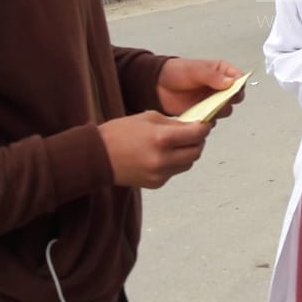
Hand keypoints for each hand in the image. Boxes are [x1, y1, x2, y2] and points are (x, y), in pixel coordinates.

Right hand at [98, 112, 213, 188]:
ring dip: (188, 152)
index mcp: (162, 138)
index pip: (197, 134)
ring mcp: (160, 174)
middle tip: (194, 132)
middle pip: (197, 151)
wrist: (97, 156)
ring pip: (188, 163)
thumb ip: (174, 123)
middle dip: (198, 141)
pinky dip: (175, 162)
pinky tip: (163, 154)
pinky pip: (175, 171)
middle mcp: (163, 159)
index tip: (205, 123)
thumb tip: (193, 126)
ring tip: (178, 143)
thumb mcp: (148, 117)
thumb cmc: (119, 133)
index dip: (204, 127)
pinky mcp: (156, 183)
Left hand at [156, 58, 245, 119]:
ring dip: (216, 111)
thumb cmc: (176, 72)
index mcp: (222, 72)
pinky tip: (196, 114)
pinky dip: (206, 120)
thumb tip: (230, 82)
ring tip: (203, 107)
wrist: (158, 86)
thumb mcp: (195, 70)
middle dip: (227, 101)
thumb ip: (212, 76)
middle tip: (216, 101)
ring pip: (225, 111)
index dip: (238, 86)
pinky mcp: (204, 113)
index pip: (239, 80)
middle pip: (235, 98)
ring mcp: (213, 101)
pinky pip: (212, 120)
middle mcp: (220, 88)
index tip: (231, 91)